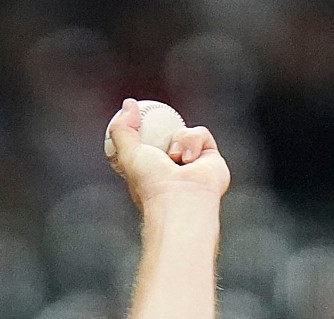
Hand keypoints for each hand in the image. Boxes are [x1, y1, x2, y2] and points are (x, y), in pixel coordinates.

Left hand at [104, 100, 229, 213]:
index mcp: (151, 172)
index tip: (138, 117)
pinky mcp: (212, 160)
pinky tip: (190, 160)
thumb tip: (129, 104)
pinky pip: (201, 135)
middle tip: (158, 131)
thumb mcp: (127, 154)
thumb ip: (122, 129)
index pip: (147, 145)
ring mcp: (192, 164)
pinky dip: (194, 142)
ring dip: (179, 139)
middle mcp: (172, 169)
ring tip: (175, 158)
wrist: (180, 199)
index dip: (144, 130)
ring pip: (185, 132)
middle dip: (164, 131)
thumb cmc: (152, 185)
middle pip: (168, 135)